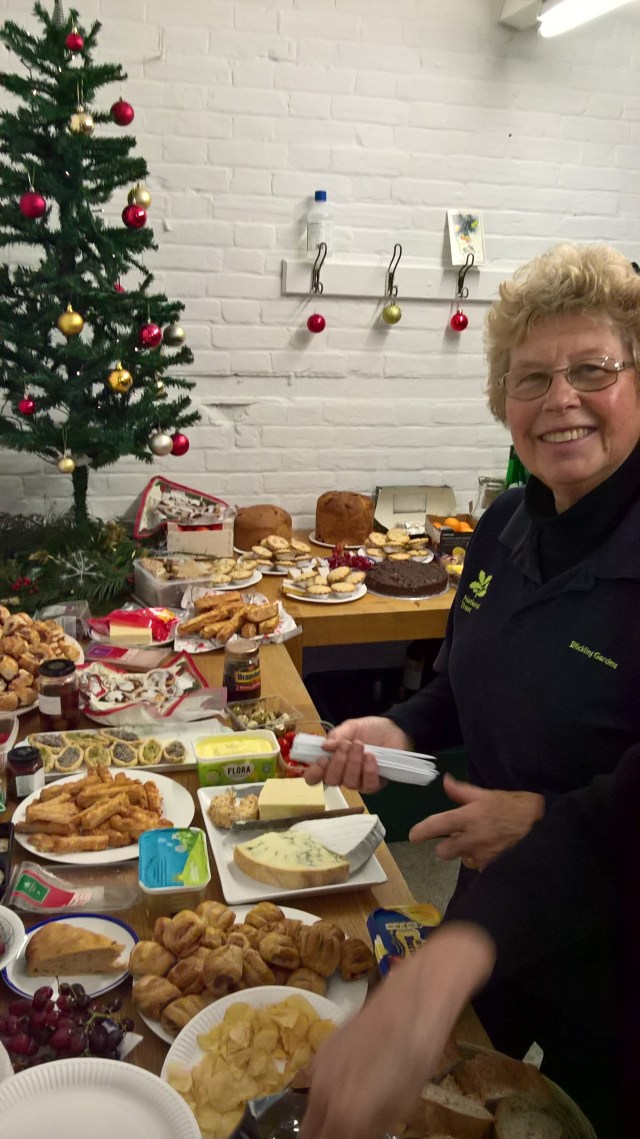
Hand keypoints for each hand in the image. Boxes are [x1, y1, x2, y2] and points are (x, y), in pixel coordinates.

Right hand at [301, 923, 495, 1138]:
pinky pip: (317, 1081)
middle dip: (327, 1134)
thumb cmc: (415, 1056)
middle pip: (310, 1132)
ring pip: (312, 1107)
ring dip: (326, 1114)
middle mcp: (322, 1093)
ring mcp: (319, 1067)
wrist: (411, 1000)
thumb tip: (357, 1132)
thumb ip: (371, 1126)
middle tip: (350, 1130)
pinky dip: (328, 1089)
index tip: (353, 1136)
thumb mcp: (401, 1104)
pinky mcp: (322, 1047)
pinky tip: (352, 1080)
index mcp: (345, 1114)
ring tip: (354, 1108)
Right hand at [303, 716, 409, 792]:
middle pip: (331, 781)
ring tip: (360, 746)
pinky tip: (371, 757)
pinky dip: (368, 770)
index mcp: (331, 761)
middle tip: (346, 745)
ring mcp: (358, 782)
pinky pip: (368, 785)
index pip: (315, 777)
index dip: (314, 773)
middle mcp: (342, 775)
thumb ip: (337, 735)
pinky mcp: (374, 784)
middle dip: (338, 762)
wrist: (392, 729)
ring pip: (349, 783)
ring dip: (354, 762)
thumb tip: (325, 745)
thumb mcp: (351, 727)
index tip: (321, 760)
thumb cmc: (369, 729)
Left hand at [409, 773, 544, 869]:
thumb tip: (444, 781)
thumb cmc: (515, 806)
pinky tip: (493, 852)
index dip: (422, 831)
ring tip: (481, 843)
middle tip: (456, 838)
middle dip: (446, 846)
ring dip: (466, 853)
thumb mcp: (488, 795)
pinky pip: (479, 867)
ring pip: (462, 859)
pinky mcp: (493, 868)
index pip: (438, 825)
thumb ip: (463, 791)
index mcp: (469, 817)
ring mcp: (483, 856)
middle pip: (444, 851)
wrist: (544, 825)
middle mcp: (472, 839)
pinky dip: (483, 861)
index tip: (413, 836)